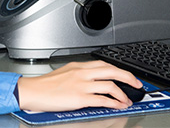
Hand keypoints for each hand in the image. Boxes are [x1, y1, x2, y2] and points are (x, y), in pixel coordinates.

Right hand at [17, 60, 141, 111]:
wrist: (32, 91)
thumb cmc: (45, 85)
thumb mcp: (64, 73)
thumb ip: (79, 75)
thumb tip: (92, 81)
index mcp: (78, 66)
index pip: (104, 64)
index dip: (119, 70)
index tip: (127, 75)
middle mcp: (82, 73)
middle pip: (111, 70)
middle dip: (128, 77)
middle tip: (136, 84)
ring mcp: (82, 85)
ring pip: (110, 85)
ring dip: (122, 93)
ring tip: (127, 99)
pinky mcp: (80, 98)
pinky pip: (103, 99)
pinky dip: (114, 103)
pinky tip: (118, 105)